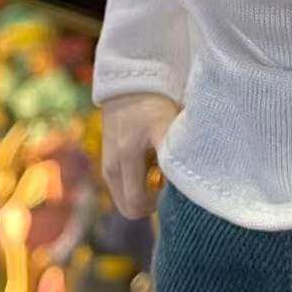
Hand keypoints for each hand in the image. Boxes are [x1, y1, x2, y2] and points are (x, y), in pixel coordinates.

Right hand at [101, 92, 181, 217]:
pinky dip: (135, 183)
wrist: (130, 83)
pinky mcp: (107, 161)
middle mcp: (112, 165)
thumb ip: (174, 156)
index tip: (171, 188)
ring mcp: (107, 165)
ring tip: (158, 172)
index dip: (156, 204)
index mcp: (126, 158)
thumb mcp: (168, 128)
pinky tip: (149, 165)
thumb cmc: (155, 104)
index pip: (136, 203)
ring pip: (123, 198)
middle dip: (148, 204)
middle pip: (128, 208)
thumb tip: (184, 185)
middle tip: (165, 184)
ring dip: (141, 193)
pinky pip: (121, 187)